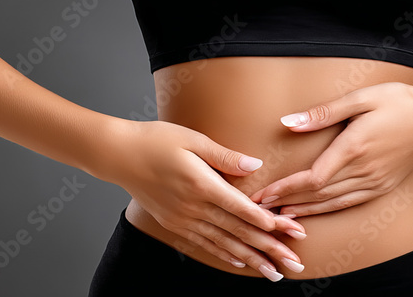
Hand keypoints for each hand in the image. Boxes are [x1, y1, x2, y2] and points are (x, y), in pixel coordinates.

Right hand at [91, 119, 306, 280]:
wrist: (118, 156)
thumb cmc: (156, 140)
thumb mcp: (192, 139)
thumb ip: (225, 156)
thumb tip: (256, 165)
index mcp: (202, 185)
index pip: (243, 209)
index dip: (270, 222)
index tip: (292, 230)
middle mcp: (194, 207)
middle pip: (239, 232)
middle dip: (269, 248)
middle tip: (294, 262)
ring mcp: (183, 219)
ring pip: (224, 244)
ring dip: (251, 259)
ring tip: (274, 273)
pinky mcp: (175, 223)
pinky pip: (205, 244)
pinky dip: (225, 255)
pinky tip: (241, 263)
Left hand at [251, 81, 412, 216]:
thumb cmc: (401, 102)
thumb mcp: (361, 98)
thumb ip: (324, 113)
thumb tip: (289, 122)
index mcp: (355, 148)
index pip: (312, 178)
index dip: (285, 188)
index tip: (264, 193)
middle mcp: (364, 170)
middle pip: (318, 195)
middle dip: (287, 202)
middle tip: (260, 208)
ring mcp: (375, 182)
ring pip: (332, 203)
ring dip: (304, 210)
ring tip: (279, 215)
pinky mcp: (382, 187)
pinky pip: (349, 203)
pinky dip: (327, 210)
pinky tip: (313, 212)